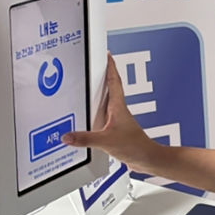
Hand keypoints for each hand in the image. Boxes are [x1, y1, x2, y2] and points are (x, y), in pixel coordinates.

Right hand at [62, 54, 158, 172]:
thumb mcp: (105, 141)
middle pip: (111, 88)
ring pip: (107, 102)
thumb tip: (67, 136)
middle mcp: (119, 111)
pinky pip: (105, 117)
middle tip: (96, 65)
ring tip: (89, 87)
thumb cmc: (135, 147)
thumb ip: (85, 138)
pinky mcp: (117, 130)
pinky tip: (90, 118)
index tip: (107, 55)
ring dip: (100, 94)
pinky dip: (97, 113)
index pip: (114, 81)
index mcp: (118, 107)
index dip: (110, 67)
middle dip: (104, 76)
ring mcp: (119, 120)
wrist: (148, 160)